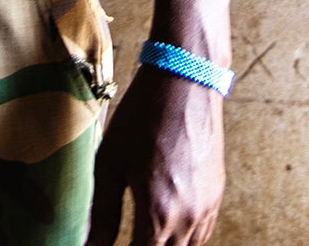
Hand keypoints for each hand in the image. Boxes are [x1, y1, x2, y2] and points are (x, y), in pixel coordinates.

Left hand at [86, 68, 224, 244]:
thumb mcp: (111, 163)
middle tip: (127, 237)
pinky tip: (168, 228)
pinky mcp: (217, 193)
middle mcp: (188, 217)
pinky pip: (203, 232)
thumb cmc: (143, 116)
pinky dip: (185, 238)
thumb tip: (91, 244)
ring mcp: (207, 206)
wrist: (185, 79)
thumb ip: (103, 213)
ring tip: (144, 235)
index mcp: (159, 214)